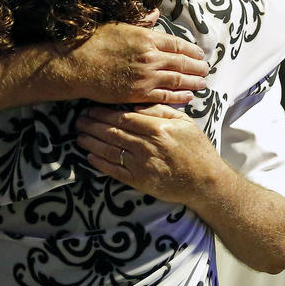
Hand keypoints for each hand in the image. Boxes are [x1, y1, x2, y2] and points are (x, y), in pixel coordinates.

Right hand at [54, 23, 208, 104]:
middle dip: (197, 67)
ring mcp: (145, 76)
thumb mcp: (119, 25)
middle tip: (206, 70)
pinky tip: (188, 96)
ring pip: (177, 80)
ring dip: (193, 82)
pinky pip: (165, 96)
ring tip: (203, 83)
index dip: (192, 51)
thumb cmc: (93, 42)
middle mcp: (150, 57)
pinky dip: (179, 97)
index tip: (200, 54)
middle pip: (182, 62)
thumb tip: (156, 13)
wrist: (75, 65)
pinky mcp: (138, 94)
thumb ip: (142, 22)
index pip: (177, 44)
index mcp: (146, 37)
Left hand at [75, 104, 221, 205]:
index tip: (92, 108)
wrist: (205, 181)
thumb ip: (161, 111)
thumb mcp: (185, 123)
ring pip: (110, 150)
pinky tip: (89, 157)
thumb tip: (137, 104)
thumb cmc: (196, 149)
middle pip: (113, 132)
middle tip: (79, 120)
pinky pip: (114, 171)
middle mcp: (148, 146)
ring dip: (91, 143)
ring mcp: (142, 165)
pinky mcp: (140, 181)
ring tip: (79, 136)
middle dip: (93, 125)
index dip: (105, 113)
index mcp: (159, 129)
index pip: (124, 117)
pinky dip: (100, 163)